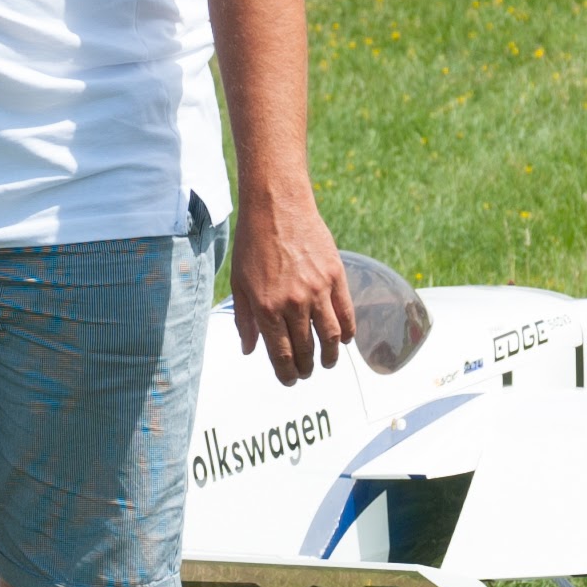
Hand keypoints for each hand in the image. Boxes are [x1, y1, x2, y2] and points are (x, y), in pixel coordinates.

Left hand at [226, 186, 355, 386]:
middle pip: (306, 349)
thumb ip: (244, 319)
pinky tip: (345, 340)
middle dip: (306, 368)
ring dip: (330, 356)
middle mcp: (293, 303)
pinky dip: (348, 332)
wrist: (276, 206)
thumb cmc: (253, 243)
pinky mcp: (335, 276)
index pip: (281, 354)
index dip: (286, 373)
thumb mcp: (238, 282)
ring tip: (327, 362)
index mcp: (267, 308)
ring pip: (331, 337)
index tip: (289, 380)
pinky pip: (346, 313)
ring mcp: (317, 290)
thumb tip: (249, 349)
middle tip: (306, 373)